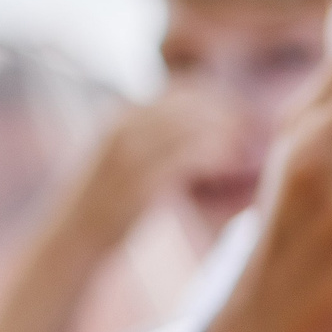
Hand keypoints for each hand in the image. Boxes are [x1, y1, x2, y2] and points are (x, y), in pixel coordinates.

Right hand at [69, 82, 241, 243]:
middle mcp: (124, 125)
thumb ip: (159, 143)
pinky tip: (235, 163)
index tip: (246, 113)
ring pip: (191, 126)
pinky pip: (185, 156)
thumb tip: (206, 139)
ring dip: (226, 132)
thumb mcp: (129, 164)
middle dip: (228, 112)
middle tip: (259, 127)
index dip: (217, 98)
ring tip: (253, 145)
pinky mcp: (138, 179)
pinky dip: (214, 156)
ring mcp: (129, 151)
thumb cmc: (109, 208)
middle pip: (190, 103)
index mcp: (123, 116)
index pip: (181, 90)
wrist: (71, 241)